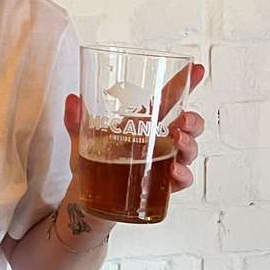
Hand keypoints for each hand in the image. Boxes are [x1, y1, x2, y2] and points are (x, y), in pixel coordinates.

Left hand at [64, 62, 206, 194]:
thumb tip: (72, 99)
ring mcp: (161, 163)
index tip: (197, 69)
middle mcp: (157, 141)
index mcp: (142, 123)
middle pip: (187, 125)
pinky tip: (174, 172)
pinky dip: (182, 175)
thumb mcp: (81, 140)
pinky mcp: (160, 186)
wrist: (86, 200)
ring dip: (190, 145)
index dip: (183, 83)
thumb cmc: (91, 165)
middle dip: (193, 121)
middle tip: (184, 121)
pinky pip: (181, 180)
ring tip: (179, 142)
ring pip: (188, 150)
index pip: (168, 99)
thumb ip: (75, 120)